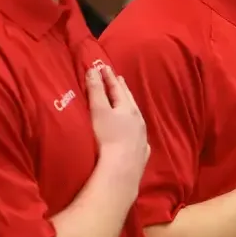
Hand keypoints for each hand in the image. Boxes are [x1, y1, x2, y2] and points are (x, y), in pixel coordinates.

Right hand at [88, 64, 148, 184]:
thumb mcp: (99, 111)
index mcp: (128, 109)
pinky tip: (135, 133)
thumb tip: (94, 70)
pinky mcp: (141, 153)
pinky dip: (135, 130)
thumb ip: (96, 91)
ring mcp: (142, 137)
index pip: (117, 89)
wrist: (121, 169)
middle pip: (129, 101)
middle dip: (122, 89)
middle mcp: (138, 121)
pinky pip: (139, 137)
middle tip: (118, 79)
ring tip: (126, 102)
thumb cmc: (108, 137)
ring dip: (130, 108)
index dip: (109, 77)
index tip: (104, 67)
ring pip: (136, 117)